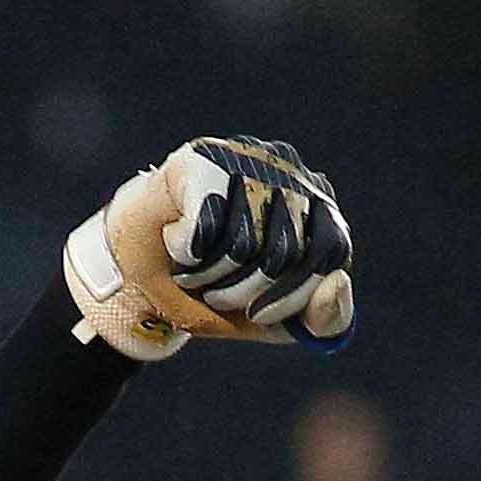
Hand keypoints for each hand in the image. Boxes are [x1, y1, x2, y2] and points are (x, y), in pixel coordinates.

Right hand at [64, 135, 355, 361]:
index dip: (292, 298)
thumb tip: (337, 281)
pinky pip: (203, 230)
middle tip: (216, 291)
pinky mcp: (203, 158)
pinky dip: (184, 252)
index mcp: (319, 210)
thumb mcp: (278, 321)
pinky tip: (176, 239)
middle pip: (282, 255)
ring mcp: (247, 159)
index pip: (330, 255)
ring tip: (195, 267)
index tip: (259, 315)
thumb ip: (326, 318)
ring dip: (207, 277)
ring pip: (241, 245)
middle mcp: (290, 174)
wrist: (143, 269)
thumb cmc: (218, 289)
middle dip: (241, 294)